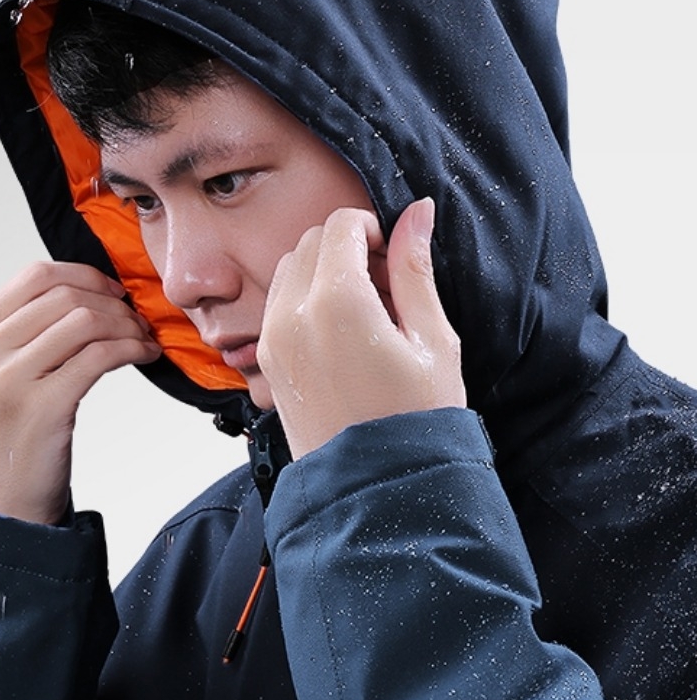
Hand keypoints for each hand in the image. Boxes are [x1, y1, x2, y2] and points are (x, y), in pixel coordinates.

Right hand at [0, 262, 160, 524]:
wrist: (4, 500)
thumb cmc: (14, 435)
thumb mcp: (7, 374)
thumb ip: (30, 335)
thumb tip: (90, 297)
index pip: (34, 277)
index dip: (85, 275)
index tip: (113, 291)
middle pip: (65, 296)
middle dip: (114, 304)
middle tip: (137, 321)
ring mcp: (10, 379)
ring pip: (86, 321)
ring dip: (127, 326)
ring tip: (143, 341)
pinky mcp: (43, 407)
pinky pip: (100, 356)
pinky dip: (132, 349)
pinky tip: (144, 356)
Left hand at [257, 198, 465, 458]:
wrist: (376, 488)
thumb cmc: (414, 421)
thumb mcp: (432, 340)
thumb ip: (416, 269)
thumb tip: (417, 211)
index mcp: (337, 303)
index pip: (341, 225)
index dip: (373, 229)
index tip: (393, 257)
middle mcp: (293, 315)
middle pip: (312, 242)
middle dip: (348, 247)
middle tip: (385, 285)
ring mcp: (273, 340)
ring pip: (290, 269)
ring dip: (324, 271)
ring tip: (364, 310)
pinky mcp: (267, 362)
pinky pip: (277, 304)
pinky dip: (304, 299)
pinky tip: (340, 332)